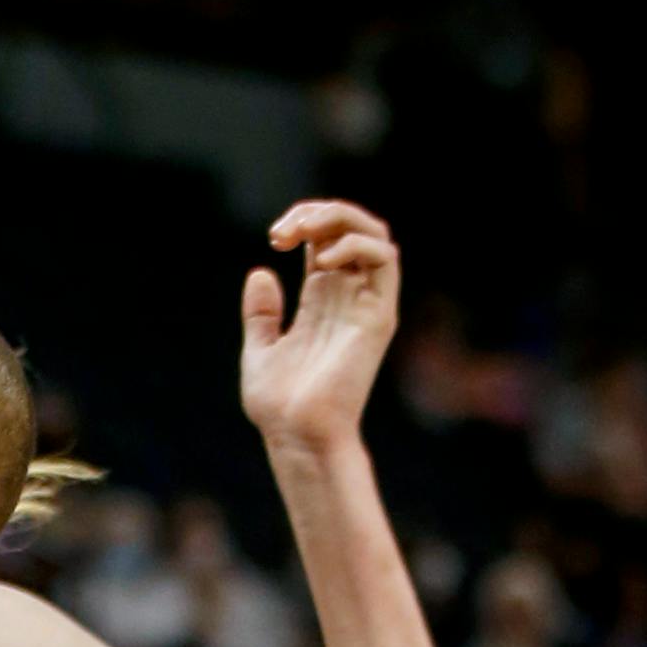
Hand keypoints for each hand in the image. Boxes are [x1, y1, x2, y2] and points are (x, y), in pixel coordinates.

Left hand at [239, 200, 400, 454]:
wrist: (295, 433)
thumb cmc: (279, 402)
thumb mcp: (260, 348)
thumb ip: (262, 313)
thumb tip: (262, 273)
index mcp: (321, 299)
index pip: (327, 239)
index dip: (305, 223)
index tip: (275, 238)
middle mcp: (347, 296)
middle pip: (352, 228)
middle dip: (320, 213)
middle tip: (284, 231)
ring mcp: (365, 303)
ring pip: (375, 234)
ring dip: (341, 219)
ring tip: (305, 233)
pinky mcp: (377, 316)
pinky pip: (386, 260)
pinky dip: (357, 244)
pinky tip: (323, 259)